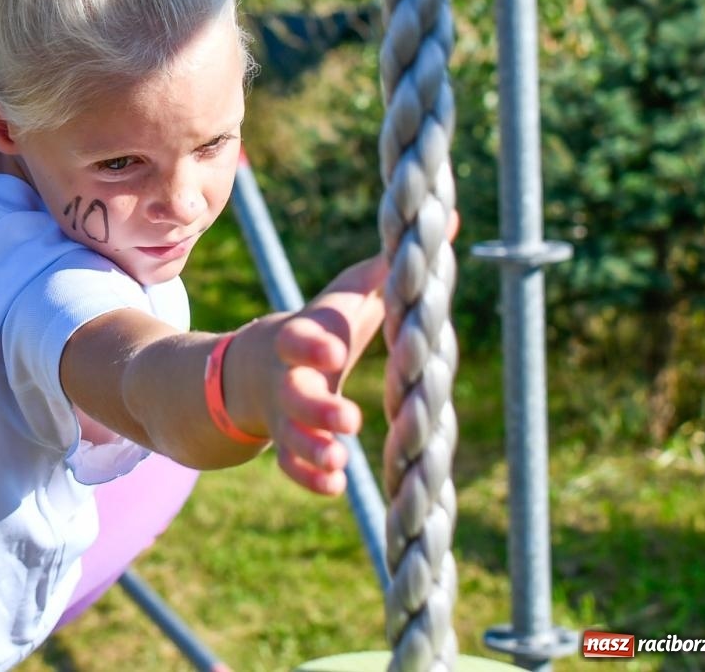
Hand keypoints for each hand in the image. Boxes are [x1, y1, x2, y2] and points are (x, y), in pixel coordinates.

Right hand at [265, 212, 459, 495]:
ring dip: (312, 449)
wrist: (254, 365)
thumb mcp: (349, 296)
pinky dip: (310, 477)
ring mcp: (284, 414)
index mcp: (301, 337)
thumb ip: (392, 268)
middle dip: (317, 407)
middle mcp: (287, 377)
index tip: (334, 352)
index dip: (314, 344)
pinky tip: (336, 486)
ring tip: (340, 460)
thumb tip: (449, 218)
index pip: (300, 337)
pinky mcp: (288, 442)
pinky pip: (292, 466)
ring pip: (290, 435)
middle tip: (348, 419)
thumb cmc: (320, 326)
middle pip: (294, 393)